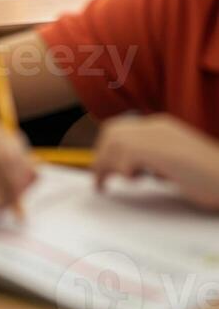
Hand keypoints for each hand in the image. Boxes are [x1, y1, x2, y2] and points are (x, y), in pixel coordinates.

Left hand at [94, 114, 218, 210]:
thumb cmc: (209, 177)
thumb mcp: (176, 164)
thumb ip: (156, 160)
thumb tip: (136, 169)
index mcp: (161, 127)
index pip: (121, 129)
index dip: (107, 148)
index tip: (103, 168)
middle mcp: (157, 126)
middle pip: (112, 131)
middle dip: (101, 155)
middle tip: (100, 179)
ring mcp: (159, 136)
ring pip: (115, 141)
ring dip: (107, 163)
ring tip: (107, 182)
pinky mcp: (162, 150)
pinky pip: (127, 153)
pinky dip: (121, 168)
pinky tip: (133, 181)